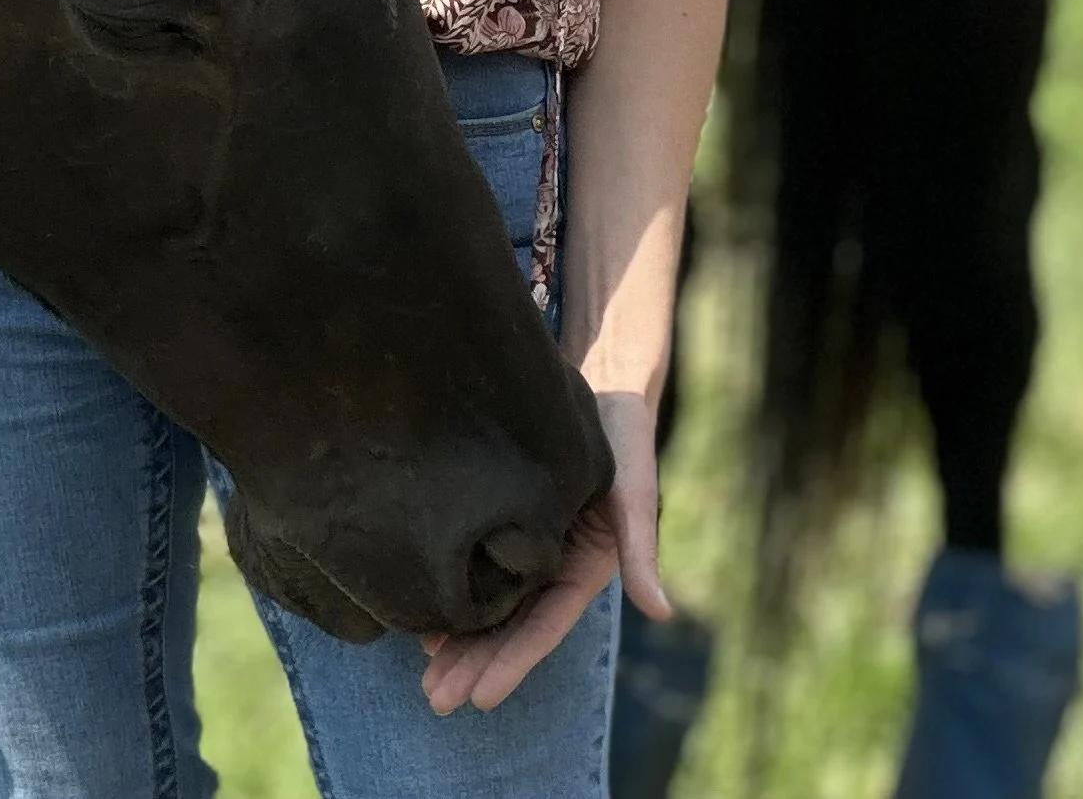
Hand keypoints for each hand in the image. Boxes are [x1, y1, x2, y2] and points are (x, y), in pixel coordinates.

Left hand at [419, 390, 669, 713]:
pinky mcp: (502, 519)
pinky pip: (476, 568)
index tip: (480, 699)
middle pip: (511, 626)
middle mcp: (554, 562)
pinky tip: (422, 622)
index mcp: (586, 565)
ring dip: (460, 643)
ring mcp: (527, 544)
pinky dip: (453, 597)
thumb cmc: (620, 433)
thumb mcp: (633, 489)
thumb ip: (641, 550)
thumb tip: (660, 613)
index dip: (512, 662)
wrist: (599, 380)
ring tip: (424, 677)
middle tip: (435, 701)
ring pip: (490, 605)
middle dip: (476, 665)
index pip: (545, 626)